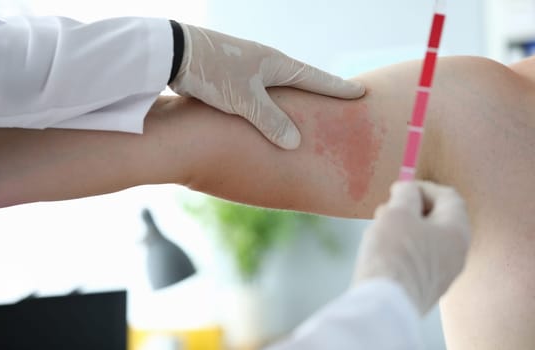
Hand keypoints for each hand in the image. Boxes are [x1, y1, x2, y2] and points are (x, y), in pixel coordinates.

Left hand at [168, 24, 364, 149]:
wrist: (175, 53)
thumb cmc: (214, 73)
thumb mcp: (246, 100)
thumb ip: (272, 122)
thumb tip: (296, 144)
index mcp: (275, 63)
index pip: (315, 78)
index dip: (337, 88)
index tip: (359, 92)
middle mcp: (264, 62)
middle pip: (300, 79)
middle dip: (318, 90)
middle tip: (338, 100)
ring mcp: (247, 67)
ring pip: (278, 87)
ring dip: (293, 99)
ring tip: (306, 112)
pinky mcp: (230, 75)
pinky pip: (260, 92)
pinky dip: (270, 104)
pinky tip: (266, 115)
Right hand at [353, 181, 470, 314]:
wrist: (385, 304)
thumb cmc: (394, 252)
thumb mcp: (398, 212)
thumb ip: (406, 194)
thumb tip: (408, 189)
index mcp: (457, 231)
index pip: (448, 196)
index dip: (423, 186)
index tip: (399, 188)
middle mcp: (457, 253)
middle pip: (438, 218)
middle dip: (411, 208)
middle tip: (388, 208)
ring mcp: (444, 274)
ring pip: (427, 239)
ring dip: (404, 228)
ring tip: (380, 228)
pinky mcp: (427, 288)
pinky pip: (419, 259)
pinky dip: (403, 248)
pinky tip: (382, 251)